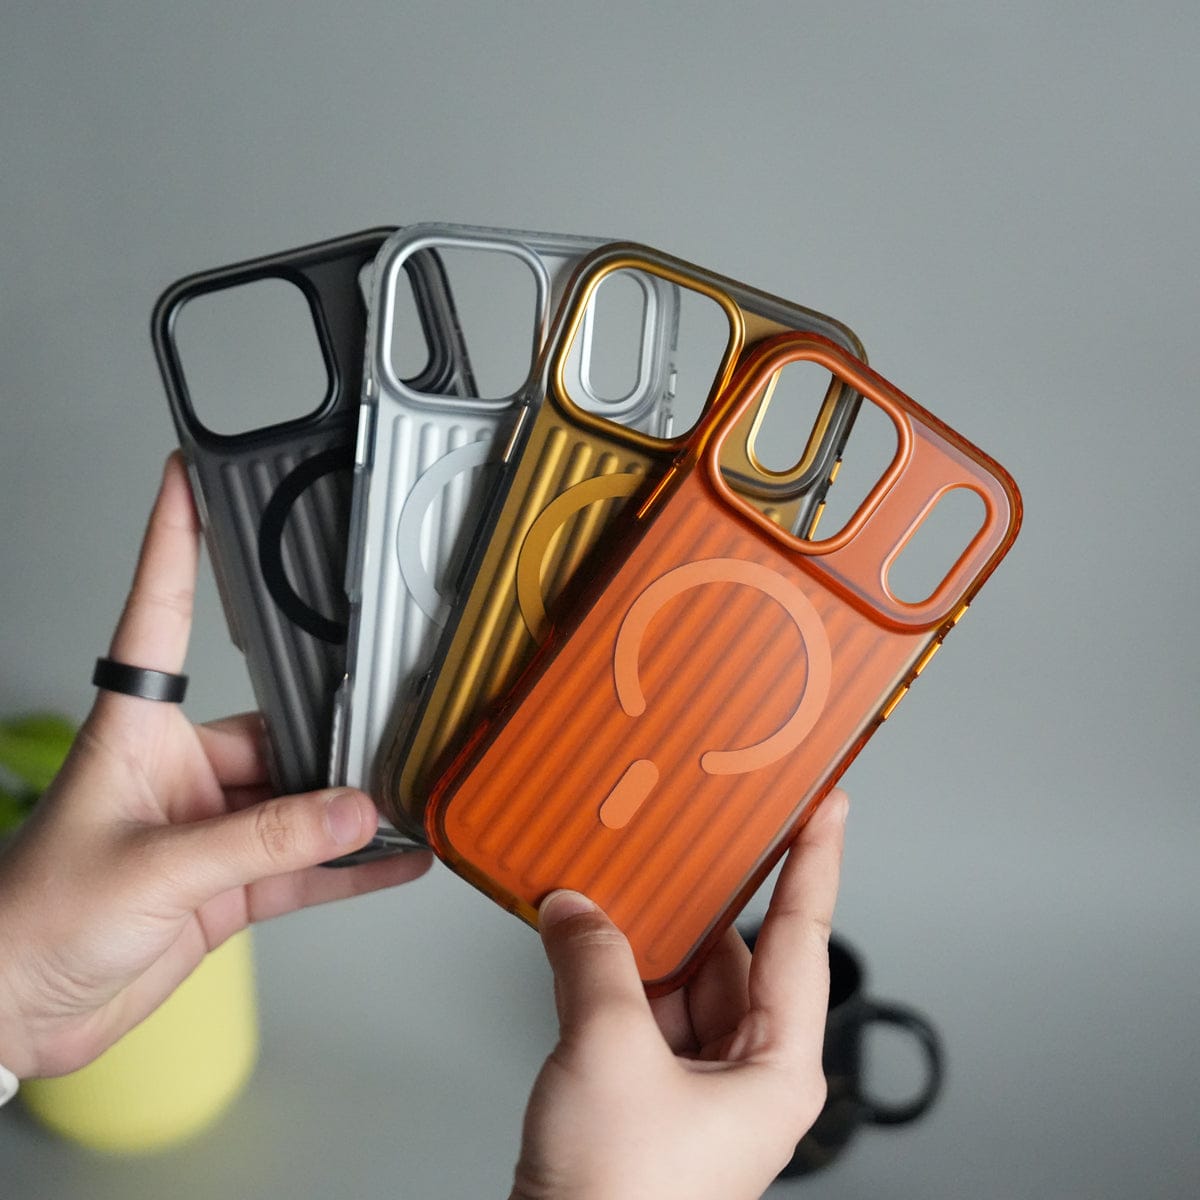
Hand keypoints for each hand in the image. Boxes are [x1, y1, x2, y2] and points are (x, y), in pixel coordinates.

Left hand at [0, 455, 430, 1078]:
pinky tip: (393, 857)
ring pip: (298, 802)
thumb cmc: (32, 918)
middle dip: (331, 737)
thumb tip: (352, 811)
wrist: (14, 1012)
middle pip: (273, 729)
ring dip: (349, 809)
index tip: (191, 478)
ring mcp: (207, 828)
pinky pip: (304, 865)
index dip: (174, 541)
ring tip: (406, 800)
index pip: (159, 612)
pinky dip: (351, 866)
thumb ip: (262, 840)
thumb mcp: (154, 868)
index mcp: (136, 731)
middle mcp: (178, 769)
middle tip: (389, 730)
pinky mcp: (225, 883)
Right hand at [511, 788, 847, 1199]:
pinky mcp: (650, 1096)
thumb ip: (596, 962)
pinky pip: (642, 1012)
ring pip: (681, 981)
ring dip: (644, 938)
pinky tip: (583, 939)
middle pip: (733, 953)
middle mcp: (747, 1071)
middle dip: (700, 898)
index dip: (818, 861)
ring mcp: (697, 1085)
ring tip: (614, 880)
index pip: (803, 936)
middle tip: (690, 831)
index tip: (828, 805)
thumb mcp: (610, 1051)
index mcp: (776, 1064)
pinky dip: (613, 974)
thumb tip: (575, 909)